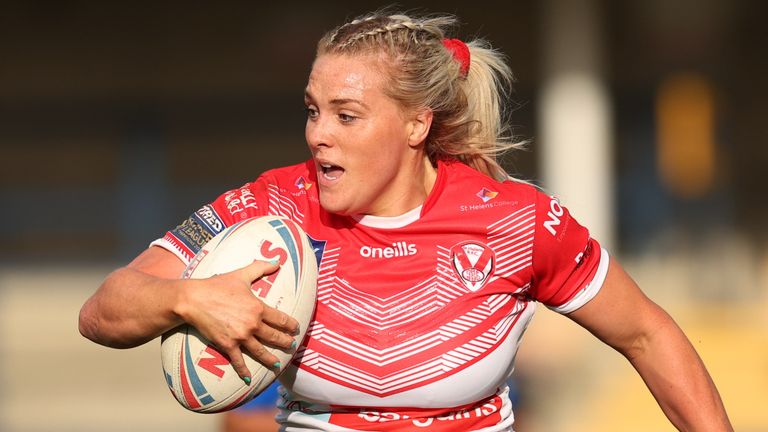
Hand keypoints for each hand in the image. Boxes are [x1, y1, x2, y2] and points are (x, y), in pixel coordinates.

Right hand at [177, 260, 299, 381]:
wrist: (194, 299)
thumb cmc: (218, 285)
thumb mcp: (241, 274)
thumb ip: (260, 268)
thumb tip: (277, 262)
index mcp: (258, 308)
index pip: (281, 319)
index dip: (290, 325)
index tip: (296, 328)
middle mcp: (252, 324)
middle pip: (274, 337)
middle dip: (285, 342)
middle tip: (291, 346)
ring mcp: (240, 337)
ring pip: (260, 351)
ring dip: (270, 359)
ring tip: (278, 364)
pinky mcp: (227, 345)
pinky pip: (238, 361)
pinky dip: (244, 371)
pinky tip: (250, 379)